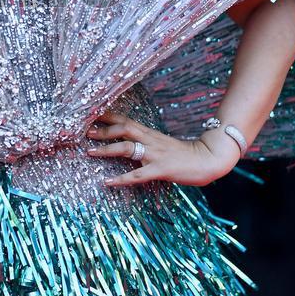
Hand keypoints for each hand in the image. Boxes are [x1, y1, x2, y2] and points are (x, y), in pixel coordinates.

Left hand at [86, 112, 240, 186]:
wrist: (209, 158)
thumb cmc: (185, 154)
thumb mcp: (162, 143)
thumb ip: (146, 142)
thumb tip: (129, 144)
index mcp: (150, 133)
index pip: (125, 120)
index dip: (107, 116)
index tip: (90, 113)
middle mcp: (150, 140)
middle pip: (123, 128)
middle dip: (103, 129)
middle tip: (84, 130)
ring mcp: (155, 154)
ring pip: (127, 148)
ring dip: (107, 149)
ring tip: (90, 151)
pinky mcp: (161, 169)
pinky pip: (138, 175)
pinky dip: (121, 179)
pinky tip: (108, 182)